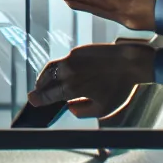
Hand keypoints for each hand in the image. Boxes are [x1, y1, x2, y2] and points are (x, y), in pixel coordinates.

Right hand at [28, 41, 157, 117]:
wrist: (129, 62)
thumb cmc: (119, 87)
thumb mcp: (103, 109)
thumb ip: (82, 112)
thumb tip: (70, 108)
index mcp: (71, 88)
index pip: (48, 95)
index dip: (39, 99)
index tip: (33, 101)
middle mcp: (67, 72)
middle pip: (44, 81)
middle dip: (38, 89)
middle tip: (35, 94)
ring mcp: (70, 59)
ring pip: (50, 68)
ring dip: (44, 77)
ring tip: (43, 84)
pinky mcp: (77, 51)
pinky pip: (62, 61)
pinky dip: (57, 69)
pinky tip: (61, 74)